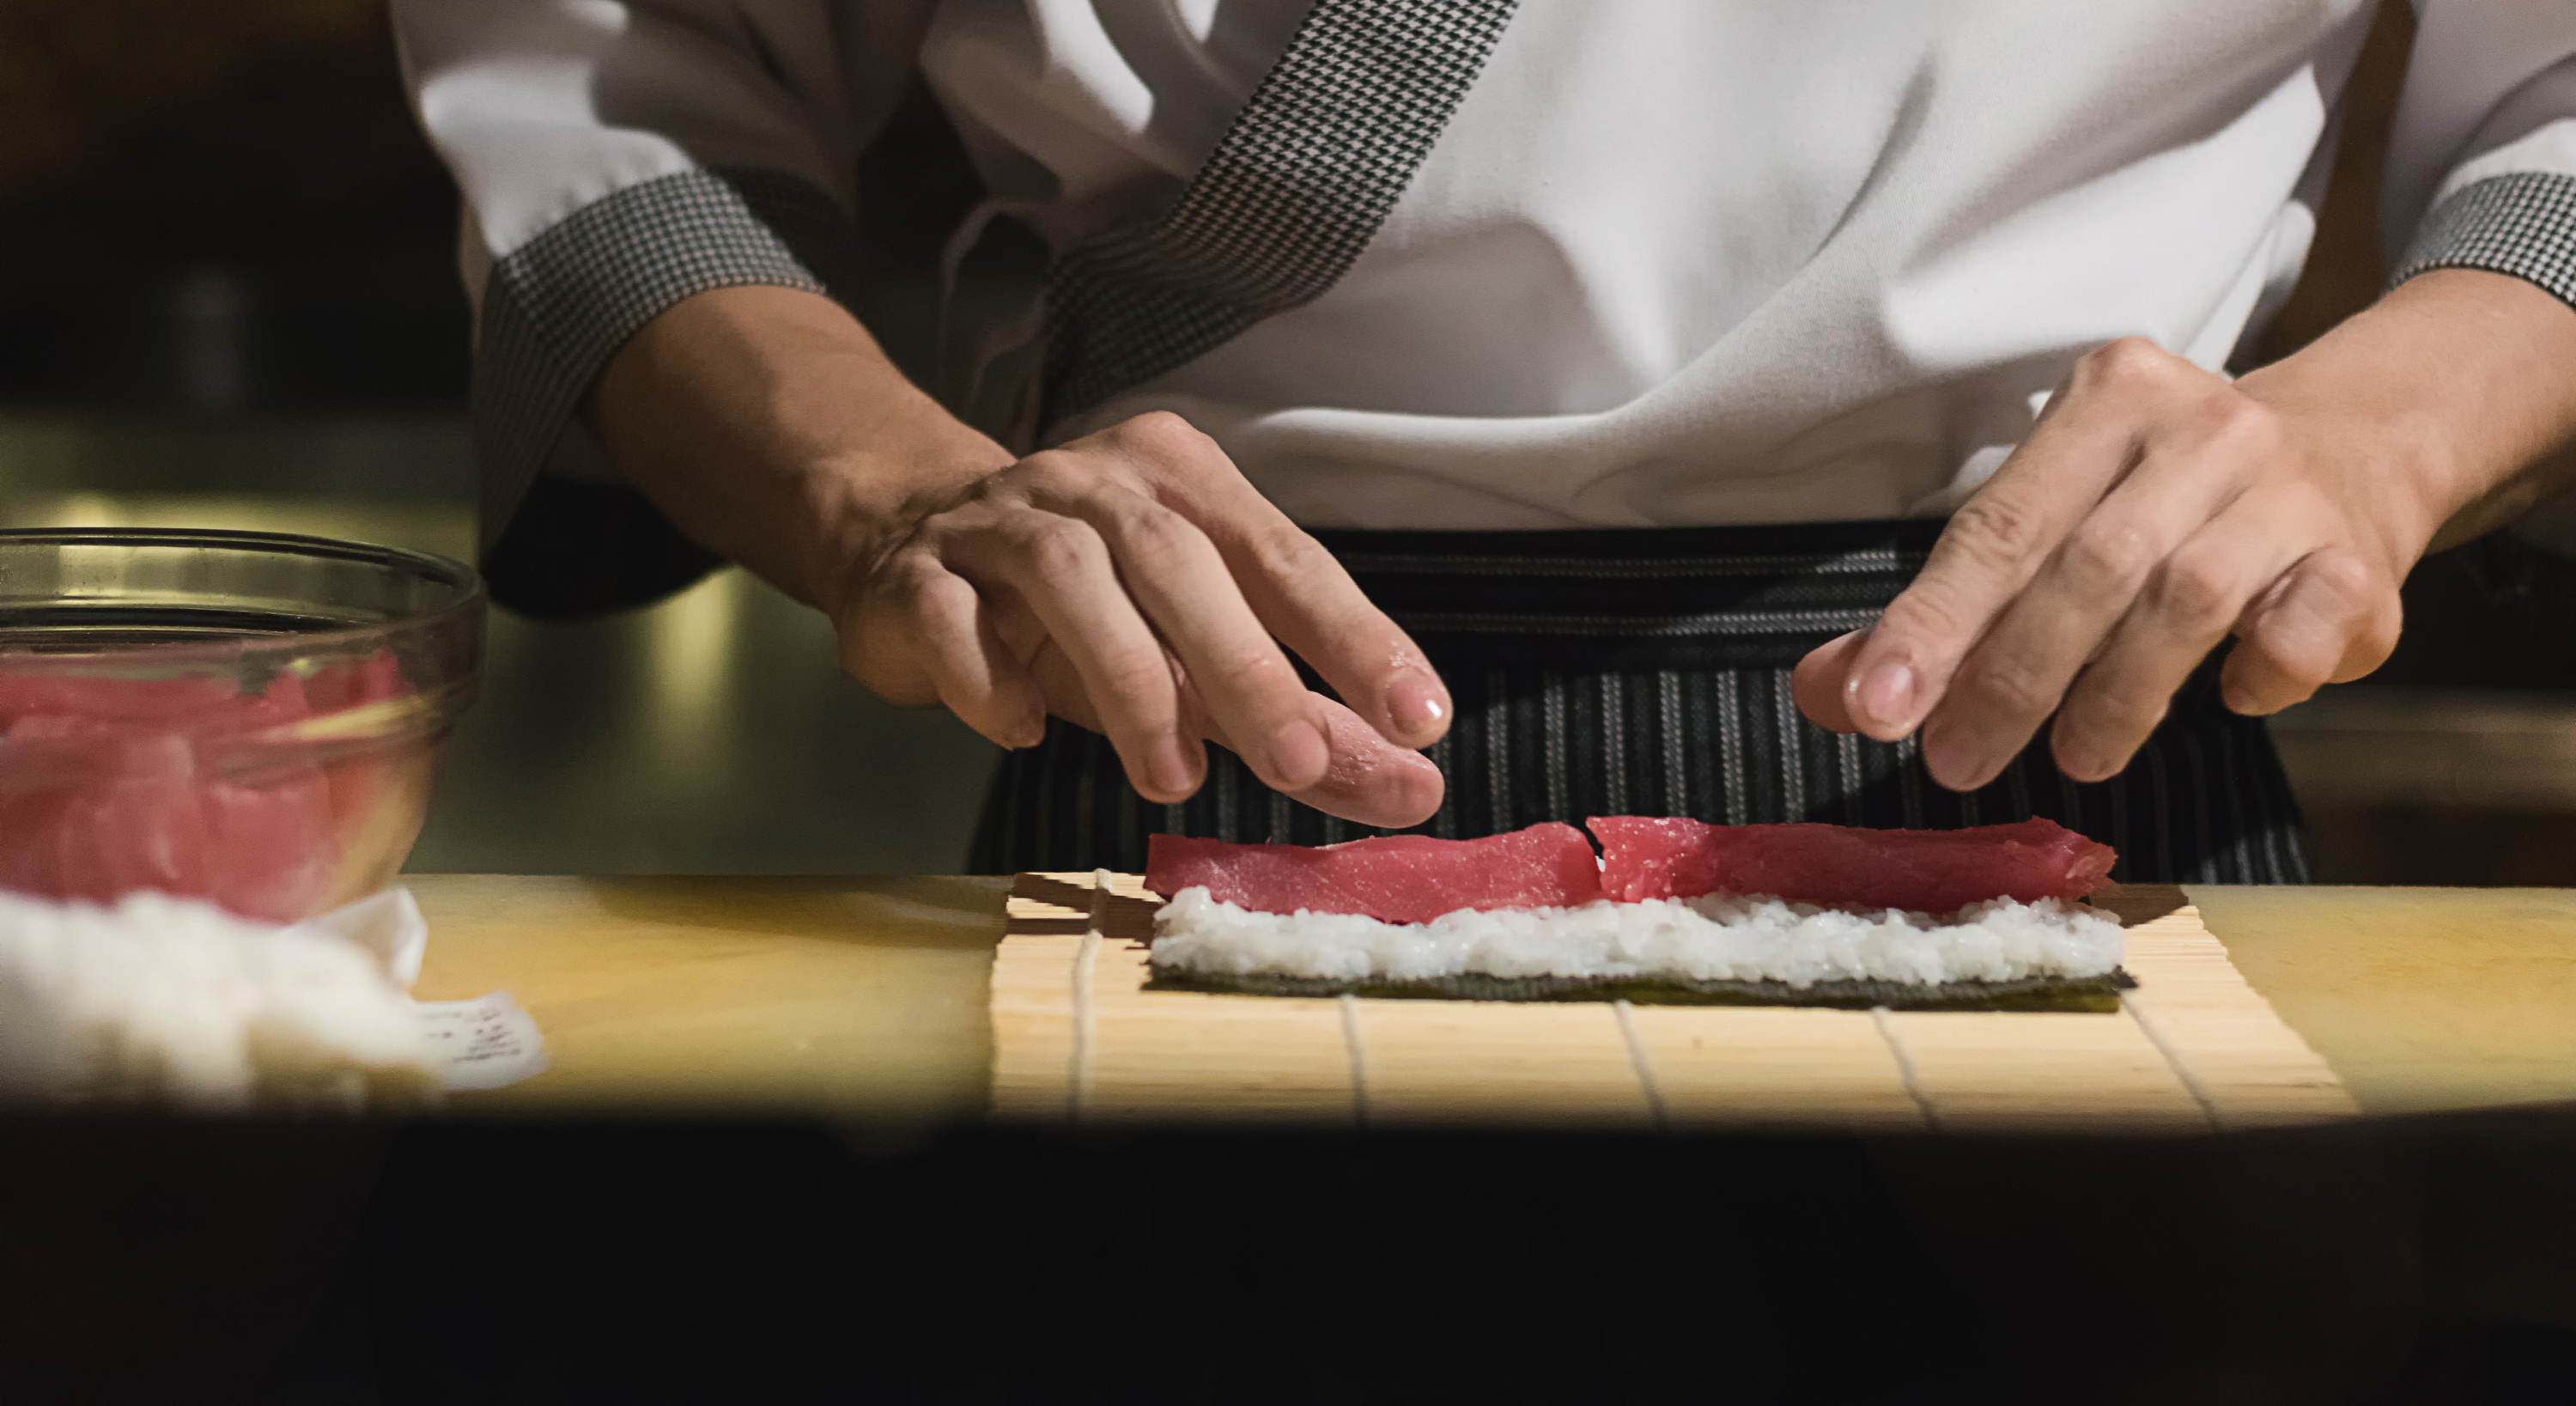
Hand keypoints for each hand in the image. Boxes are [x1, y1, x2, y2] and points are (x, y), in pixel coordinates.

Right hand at [593, 287, 1449, 828]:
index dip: (1354, 638)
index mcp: (1186, 484)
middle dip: (1248, 668)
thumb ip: (1309, 718)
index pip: (1286, 557)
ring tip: (1172, 778)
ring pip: (1071, 580)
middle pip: (1180, 561)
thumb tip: (1416, 788)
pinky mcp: (918, 573)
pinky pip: (951, 615)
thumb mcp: (1205, 660)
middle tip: (1299, 765)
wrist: (909, 548)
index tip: (1420, 720)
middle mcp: (1098, 484)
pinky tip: (1023, 730)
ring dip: (1131, 683)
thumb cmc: (1087, 612)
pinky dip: (989, 676)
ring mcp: (1001, 520)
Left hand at [1795, 337, 2415, 789]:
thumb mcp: (2055, 522)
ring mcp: (2289, 486)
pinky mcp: (2362, 555)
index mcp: (2108, 397)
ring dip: (2116, 695)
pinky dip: (2259, 675)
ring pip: (2184, 600)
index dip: (1934, 624)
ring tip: (2073, 756)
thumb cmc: (2168, 501)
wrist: (2357, 447)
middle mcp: (2202, 426)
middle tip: (1960, 758)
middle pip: (2087, 567)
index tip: (1881, 707)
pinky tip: (2229, 697)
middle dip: (2011, 677)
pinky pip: (2302, 627)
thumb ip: (1943, 607)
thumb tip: (1835, 691)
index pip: (1999, 524)